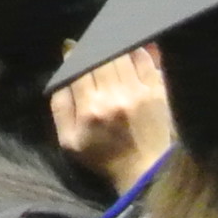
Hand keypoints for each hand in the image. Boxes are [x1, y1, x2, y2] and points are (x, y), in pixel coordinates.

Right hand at [50, 45, 174, 192]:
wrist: (143, 172)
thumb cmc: (101, 156)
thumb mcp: (68, 139)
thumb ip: (60, 105)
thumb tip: (63, 69)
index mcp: (91, 108)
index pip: (80, 66)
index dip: (75, 54)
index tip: (73, 50)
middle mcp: (115, 96)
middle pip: (102, 55)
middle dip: (94, 47)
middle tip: (91, 45)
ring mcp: (139, 92)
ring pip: (123, 54)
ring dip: (114, 47)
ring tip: (109, 45)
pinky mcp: (157, 92)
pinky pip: (146, 61)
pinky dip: (136, 52)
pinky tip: (130, 52)